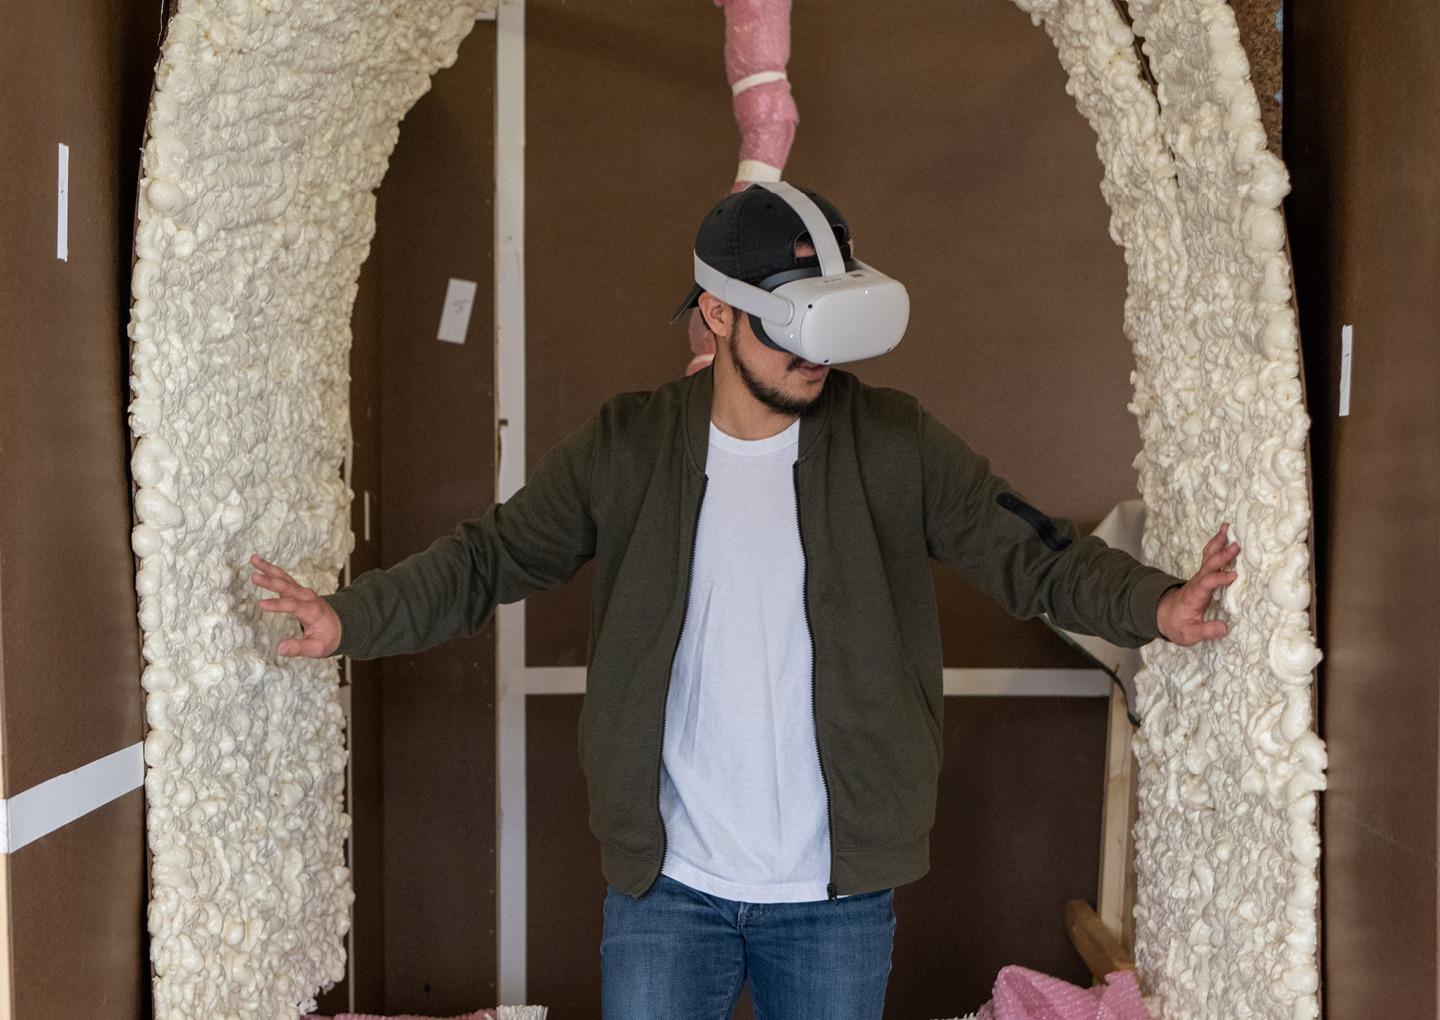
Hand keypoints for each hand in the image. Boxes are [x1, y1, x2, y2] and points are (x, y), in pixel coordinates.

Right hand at [249, 554, 341, 657]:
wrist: (342, 625)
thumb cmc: (328, 637)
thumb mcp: (318, 648)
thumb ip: (299, 648)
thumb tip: (280, 648)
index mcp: (313, 611)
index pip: (293, 606)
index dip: (278, 605)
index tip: (261, 604)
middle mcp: (308, 598)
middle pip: (288, 587)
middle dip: (271, 582)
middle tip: (254, 577)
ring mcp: (304, 592)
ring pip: (285, 578)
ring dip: (269, 569)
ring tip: (253, 560)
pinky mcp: (298, 590)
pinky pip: (284, 578)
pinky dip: (272, 570)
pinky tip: (259, 563)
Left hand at [1156, 523, 1239, 645]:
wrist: (1164, 616)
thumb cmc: (1178, 625)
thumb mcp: (1188, 634)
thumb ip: (1205, 631)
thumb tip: (1224, 628)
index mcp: (1193, 596)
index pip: (1206, 584)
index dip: (1218, 579)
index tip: (1233, 576)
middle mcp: (1196, 583)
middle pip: (1208, 566)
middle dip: (1221, 556)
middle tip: (1236, 545)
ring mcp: (1198, 577)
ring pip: (1207, 557)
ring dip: (1217, 542)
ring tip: (1227, 527)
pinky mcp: (1202, 575)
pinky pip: (1209, 557)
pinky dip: (1216, 544)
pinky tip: (1224, 533)